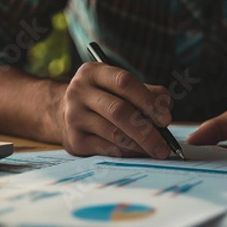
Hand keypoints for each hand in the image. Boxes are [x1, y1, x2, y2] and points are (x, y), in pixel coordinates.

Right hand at [57, 62, 172, 157]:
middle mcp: (79, 92)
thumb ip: (146, 92)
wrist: (61, 112)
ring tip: (156, 151)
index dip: (148, 101)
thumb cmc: (102, 97)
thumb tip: (164, 109)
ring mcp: (74, 116)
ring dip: (139, 145)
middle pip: (119, 111)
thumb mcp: (118, 86)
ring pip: (114, 133)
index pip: (124, 82)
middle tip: (164, 146)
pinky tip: (139, 153)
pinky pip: (107, 149)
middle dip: (146, 131)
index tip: (166, 119)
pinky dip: (127, 153)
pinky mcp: (74, 140)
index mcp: (94, 72)